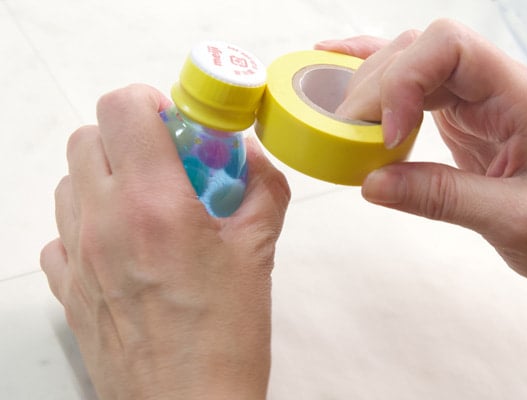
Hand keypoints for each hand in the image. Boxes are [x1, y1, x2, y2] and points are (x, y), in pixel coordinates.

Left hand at [40, 84, 289, 398]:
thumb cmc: (226, 338)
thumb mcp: (259, 251)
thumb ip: (262, 187)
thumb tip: (250, 156)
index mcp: (155, 205)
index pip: (122, 109)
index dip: (149, 103)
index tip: (176, 125)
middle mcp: (104, 223)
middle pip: (88, 137)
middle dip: (128, 136)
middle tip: (167, 162)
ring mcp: (78, 258)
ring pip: (70, 181)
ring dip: (106, 176)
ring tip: (146, 203)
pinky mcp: (69, 290)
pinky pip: (60, 234)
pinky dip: (87, 223)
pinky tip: (121, 245)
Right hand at [316, 19, 526, 300]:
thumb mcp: (514, 221)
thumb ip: (442, 197)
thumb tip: (371, 182)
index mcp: (522, 97)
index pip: (451, 47)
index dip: (404, 80)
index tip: (387, 135)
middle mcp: (497, 87)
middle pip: (421, 50)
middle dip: (377, 87)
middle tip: (351, 136)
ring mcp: (477, 100)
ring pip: (411, 65)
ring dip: (370, 88)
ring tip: (342, 124)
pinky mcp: (461, 119)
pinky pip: (413, 88)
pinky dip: (377, 81)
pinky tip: (343, 69)